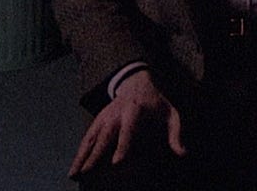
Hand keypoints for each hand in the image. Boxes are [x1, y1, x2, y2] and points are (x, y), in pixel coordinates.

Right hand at [68, 69, 185, 178]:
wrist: (136, 82)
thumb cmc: (155, 102)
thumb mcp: (170, 114)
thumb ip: (176, 133)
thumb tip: (183, 154)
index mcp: (134, 111)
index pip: (127, 131)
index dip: (122, 146)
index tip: (116, 163)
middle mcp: (116, 114)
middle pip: (104, 136)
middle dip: (95, 155)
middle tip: (87, 173)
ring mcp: (104, 117)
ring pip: (90, 137)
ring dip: (81, 156)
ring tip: (73, 174)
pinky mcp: (97, 120)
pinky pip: (87, 137)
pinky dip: (79, 153)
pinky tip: (74, 168)